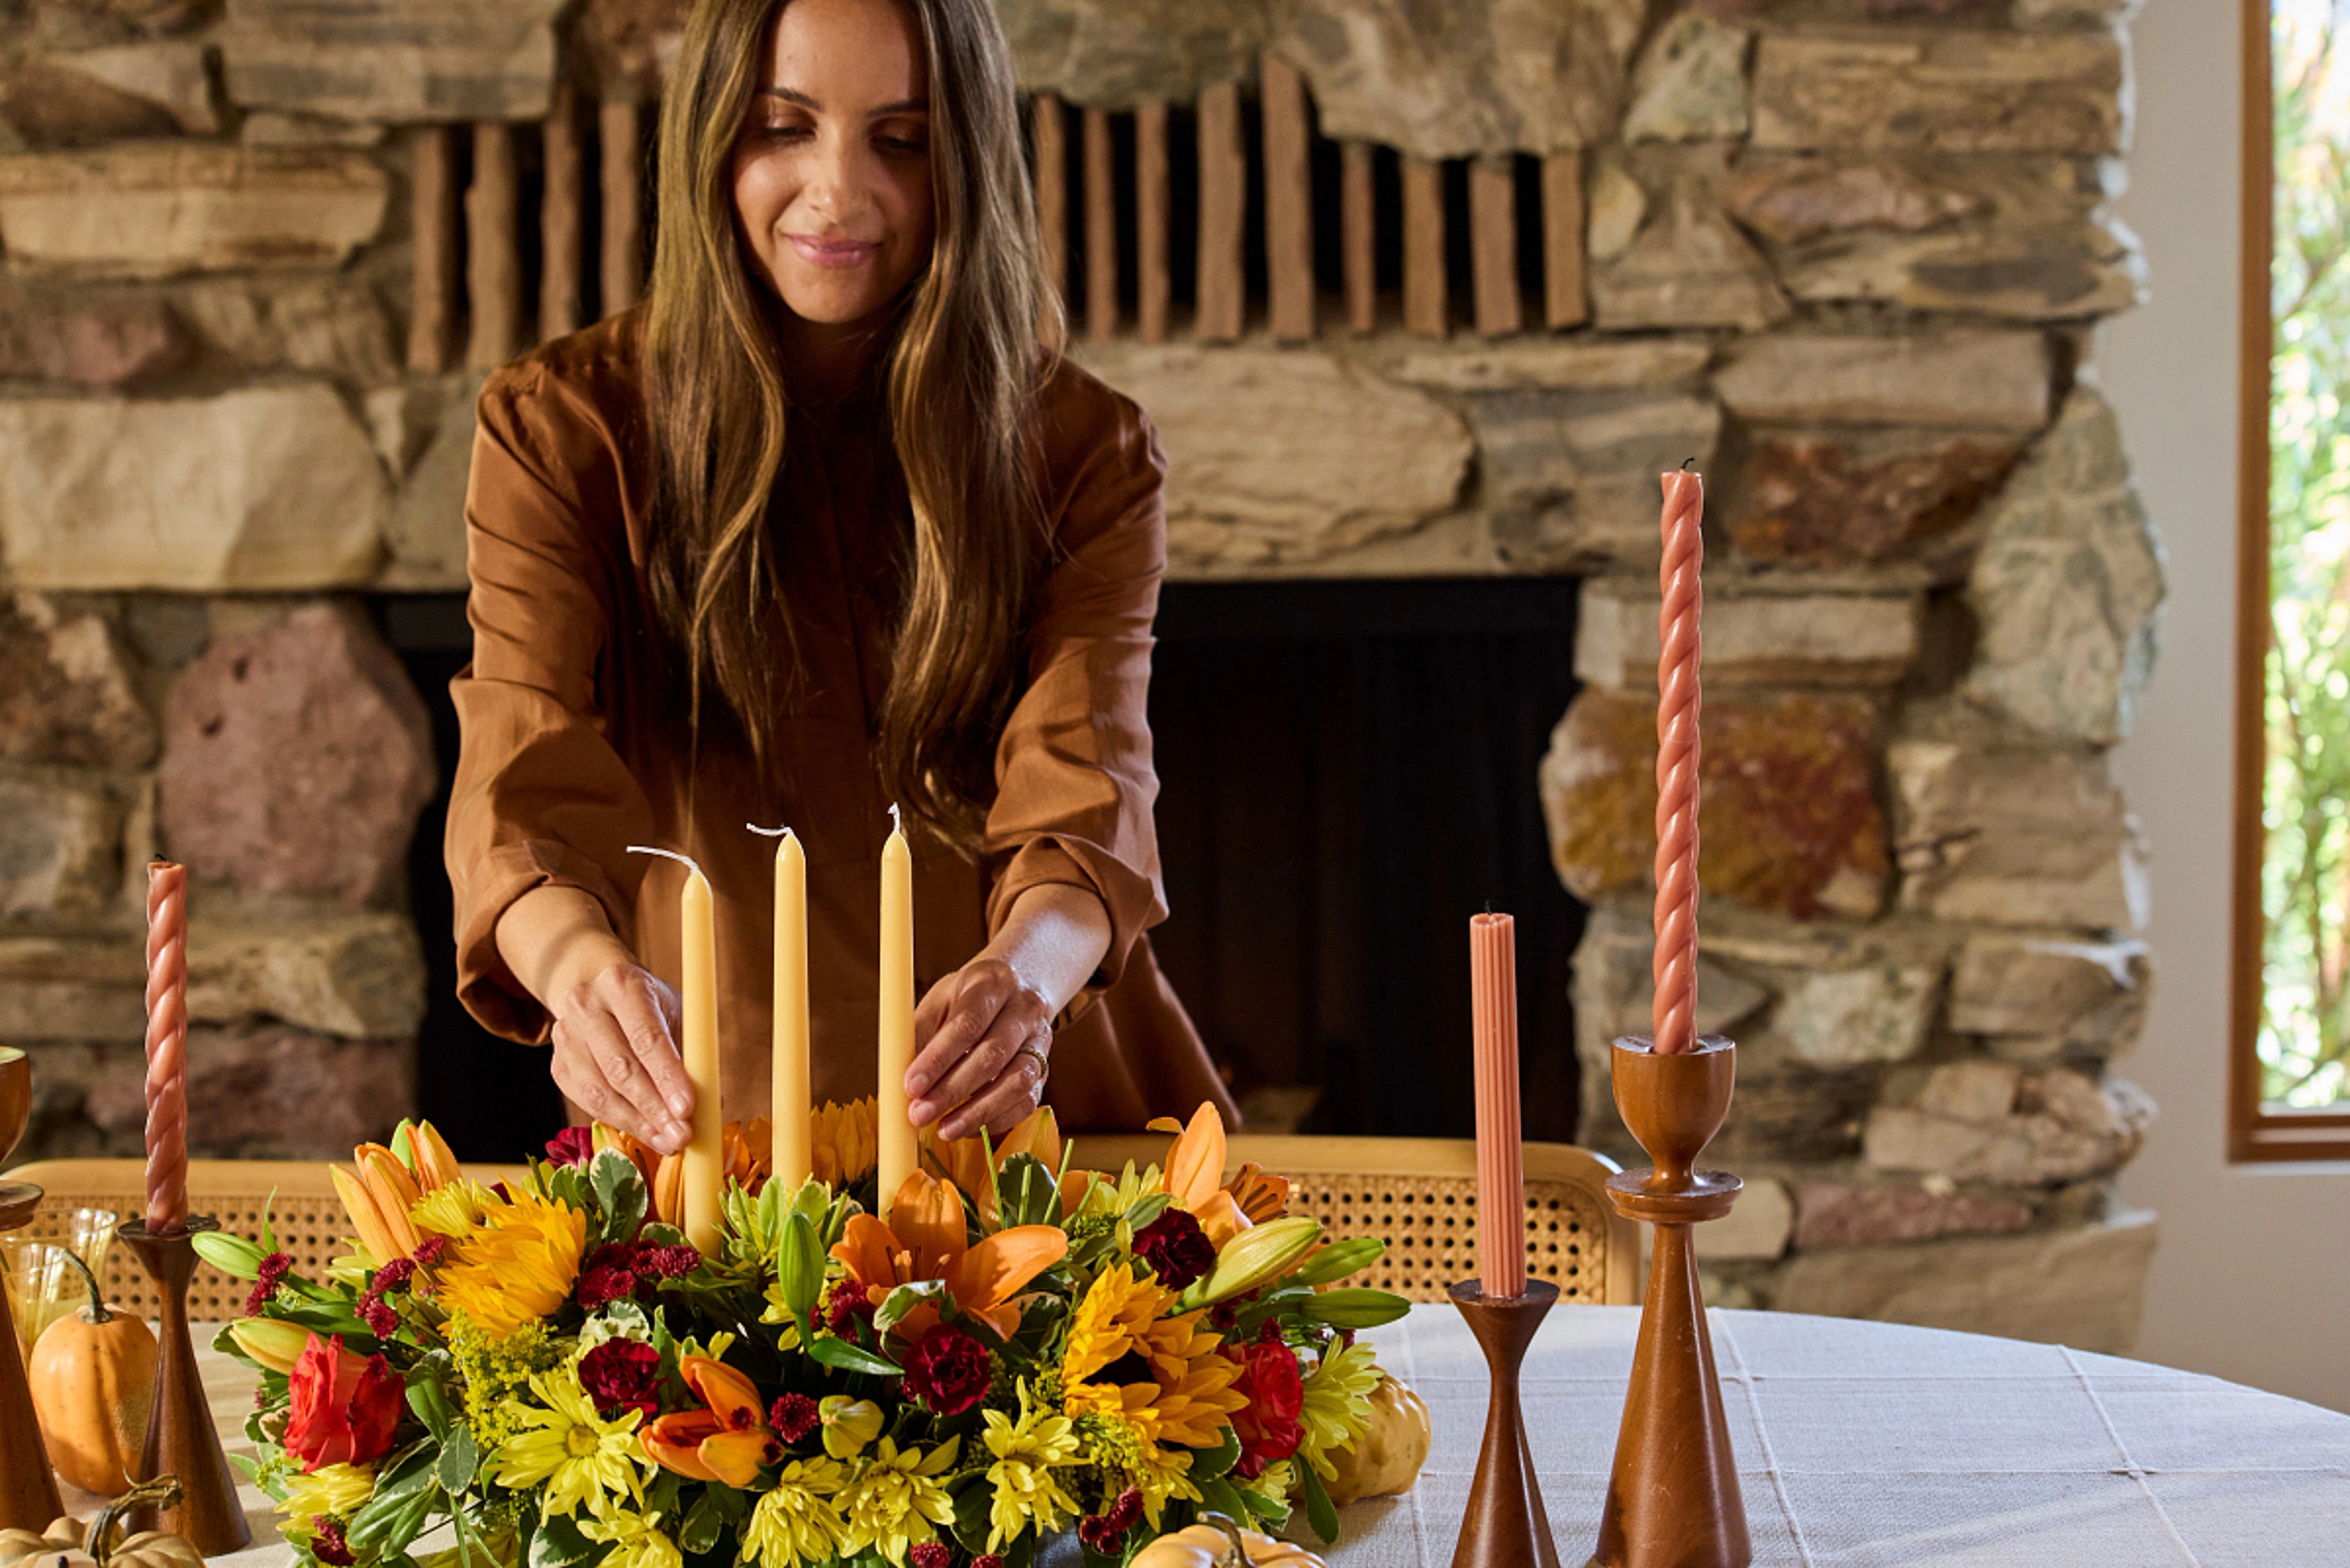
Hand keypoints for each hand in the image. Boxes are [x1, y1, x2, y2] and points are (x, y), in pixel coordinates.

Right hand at [548, 961, 694, 1153]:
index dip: (667, 1077)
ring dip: (638, 1123)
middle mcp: (586, 1005)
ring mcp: (565, 1036)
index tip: (687, 1109)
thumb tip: (714, 1102)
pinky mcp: (558, 1065)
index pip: (646, 1038)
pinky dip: (619, 1121)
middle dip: (654, 1109)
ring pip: (600, 1092)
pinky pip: (587, 1102)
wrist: (599, 995)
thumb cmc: (648, 1008)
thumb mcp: (673, 1013)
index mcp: (622, 984)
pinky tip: (646, 1132)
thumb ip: (690, 1052)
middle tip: (681, 1136)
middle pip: (620, 1069)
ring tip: (668, 1141)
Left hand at [906, 958, 1053, 1141]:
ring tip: (943, 1130)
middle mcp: (1025, 1008)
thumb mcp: (939, 1000)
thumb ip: (919, 1034)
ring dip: (978, 1112)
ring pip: (1018, 1081)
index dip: (938, 1058)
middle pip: (993, 1054)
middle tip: (919, 1115)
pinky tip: (966, 1128)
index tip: (911, 1086)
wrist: (1016, 988)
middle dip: (953, 1090)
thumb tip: (897, 1080)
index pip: (968, 1022)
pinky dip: (996, 1120)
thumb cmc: (966, 998)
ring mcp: (1041, 1040)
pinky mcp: (1046, 1069)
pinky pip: (1027, 1101)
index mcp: (993, 982)